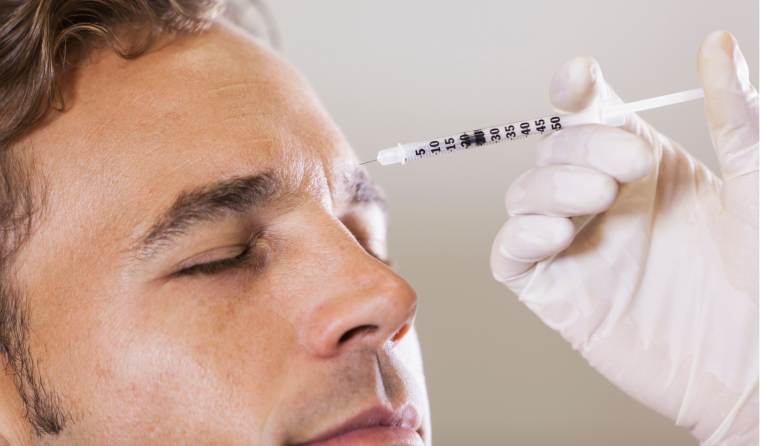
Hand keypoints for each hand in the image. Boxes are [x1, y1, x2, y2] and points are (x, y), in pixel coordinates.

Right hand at [490, 31, 759, 444]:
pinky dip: (520, 235)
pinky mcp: (557, 292)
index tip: (576, 80)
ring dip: (550, 186)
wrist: (757, 363)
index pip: (589, 117)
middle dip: (581, 148)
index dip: (572, 93)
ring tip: (597, 198)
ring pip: (522, 195)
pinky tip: (557, 232)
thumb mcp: (755, 183)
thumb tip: (716, 45)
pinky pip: (510, 255)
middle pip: (552, 150)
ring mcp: (577, 247)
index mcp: (644, 170)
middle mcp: (604, 203)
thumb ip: (732, 115)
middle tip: (631, 166)